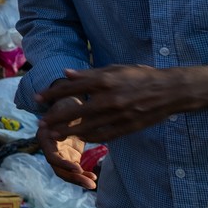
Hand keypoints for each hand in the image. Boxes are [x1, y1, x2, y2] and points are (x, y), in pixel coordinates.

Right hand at [36, 96, 96, 189]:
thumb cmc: (69, 104)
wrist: (72, 103)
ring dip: (79, 179)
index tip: (78, 169)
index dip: (64, 164)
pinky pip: (74, 169)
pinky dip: (82, 174)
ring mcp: (59, 153)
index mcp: (44, 137)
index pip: (51, 156)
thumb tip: (59, 133)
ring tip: (93, 183)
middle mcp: (50, 148)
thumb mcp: (66, 110)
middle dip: (74, 177)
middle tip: (91, 184)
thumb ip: (63, 122)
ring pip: (66, 172)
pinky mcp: (69, 155)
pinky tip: (94, 177)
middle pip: (58, 168)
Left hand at [37, 65, 179, 143]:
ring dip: (69, 131)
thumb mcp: (115, 69)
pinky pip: (105, 135)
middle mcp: (109, 98)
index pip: (71, 88)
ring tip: (54, 135)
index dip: (52, 93)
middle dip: (56, 118)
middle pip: (76, 110)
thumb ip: (89, 74)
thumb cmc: (140, 76)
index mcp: (105, 80)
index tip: (37, 98)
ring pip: (88, 126)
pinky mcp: (128, 127)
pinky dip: (91, 138)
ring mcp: (119, 115)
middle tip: (41, 123)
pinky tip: (81, 138)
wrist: (170, 90)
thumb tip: (66, 74)